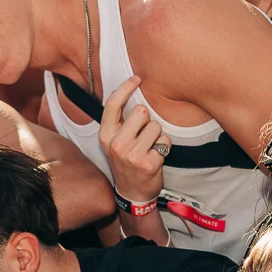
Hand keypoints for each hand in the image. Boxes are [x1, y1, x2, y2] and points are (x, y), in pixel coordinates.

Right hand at [98, 75, 166, 204]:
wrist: (132, 193)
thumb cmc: (126, 162)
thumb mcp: (114, 142)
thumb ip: (120, 122)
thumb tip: (132, 92)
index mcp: (106, 135)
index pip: (112, 104)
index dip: (125, 87)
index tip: (137, 79)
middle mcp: (117, 144)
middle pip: (141, 112)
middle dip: (147, 121)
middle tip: (143, 137)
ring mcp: (132, 155)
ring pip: (156, 126)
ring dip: (157, 135)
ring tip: (149, 148)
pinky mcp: (149, 163)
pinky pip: (165, 141)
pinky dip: (164, 147)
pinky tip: (156, 157)